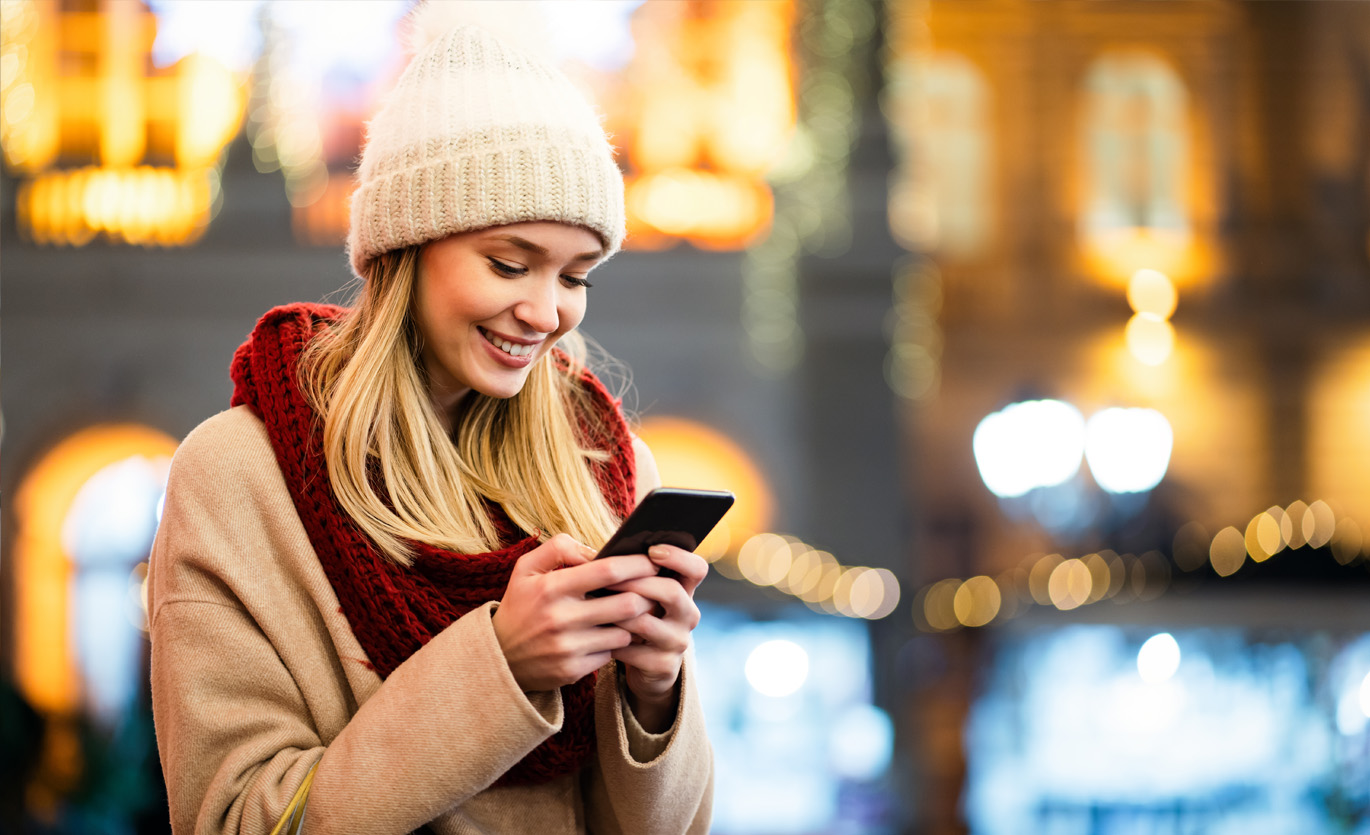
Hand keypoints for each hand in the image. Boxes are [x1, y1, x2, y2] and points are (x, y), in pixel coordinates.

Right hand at [491, 534, 658, 692]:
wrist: (499, 657)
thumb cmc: (521, 605)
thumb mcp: (527, 569)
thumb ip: (559, 548)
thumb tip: (596, 550)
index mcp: (550, 588)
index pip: (607, 571)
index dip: (637, 564)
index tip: (653, 561)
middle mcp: (560, 619)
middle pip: (626, 604)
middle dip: (646, 595)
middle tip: (654, 589)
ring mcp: (567, 648)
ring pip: (624, 632)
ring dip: (634, 622)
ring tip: (636, 612)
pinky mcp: (572, 670)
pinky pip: (611, 654)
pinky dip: (616, 643)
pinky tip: (614, 634)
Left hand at [603, 543, 708, 731]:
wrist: (646, 667)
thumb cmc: (638, 618)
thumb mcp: (642, 596)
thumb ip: (634, 575)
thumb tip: (601, 555)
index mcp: (685, 592)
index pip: (696, 569)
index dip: (678, 557)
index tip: (653, 550)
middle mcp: (687, 615)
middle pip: (672, 592)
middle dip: (638, 583)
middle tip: (608, 580)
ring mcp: (678, 642)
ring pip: (646, 623)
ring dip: (618, 614)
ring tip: (596, 607)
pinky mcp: (663, 665)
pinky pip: (633, 651)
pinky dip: (612, 641)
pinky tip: (598, 636)